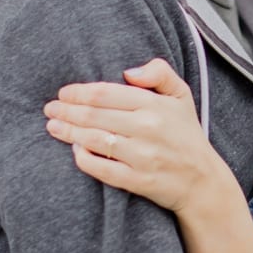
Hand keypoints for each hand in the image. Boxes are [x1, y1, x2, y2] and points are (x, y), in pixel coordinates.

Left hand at [44, 59, 231, 213]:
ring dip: (68, 132)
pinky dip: (83, 158)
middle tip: (50, 109)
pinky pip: (101, 169)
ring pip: (93, 140)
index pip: (105, 93)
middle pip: (93, 115)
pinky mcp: (138, 181)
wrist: (202, 181)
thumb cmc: (186, 135)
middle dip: (66, 111)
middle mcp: (147, 128)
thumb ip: (160, 72)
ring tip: (53, 127)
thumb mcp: (181, 95)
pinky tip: (74, 150)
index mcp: (155, 105)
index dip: (79, 92)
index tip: (64, 93)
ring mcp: (142, 156)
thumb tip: (129, 71)